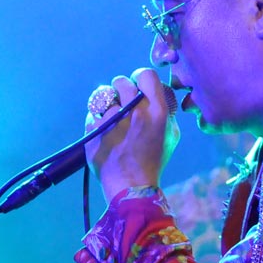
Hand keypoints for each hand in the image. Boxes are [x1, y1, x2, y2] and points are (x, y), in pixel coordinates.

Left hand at [84, 68, 179, 199]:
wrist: (132, 187)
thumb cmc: (154, 160)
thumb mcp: (170, 134)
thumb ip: (164, 110)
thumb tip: (155, 91)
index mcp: (156, 112)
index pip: (146, 75)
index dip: (140, 77)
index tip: (137, 85)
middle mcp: (134, 113)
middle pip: (121, 81)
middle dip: (120, 88)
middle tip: (122, 100)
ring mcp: (111, 121)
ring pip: (103, 96)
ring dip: (107, 104)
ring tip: (112, 117)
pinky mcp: (93, 130)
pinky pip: (92, 113)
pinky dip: (97, 120)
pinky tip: (103, 131)